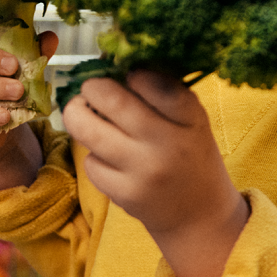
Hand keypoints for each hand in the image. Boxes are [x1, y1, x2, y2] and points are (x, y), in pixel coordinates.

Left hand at [67, 71, 248, 276]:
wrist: (199, 216)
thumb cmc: (190, 156)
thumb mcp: (192, 122)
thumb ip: (163, 93)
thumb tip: (114, 60)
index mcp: (191, 120)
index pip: (156, 84)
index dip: (134, 73)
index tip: (128, 74)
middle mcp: (168, 144)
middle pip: (113, 101)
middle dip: (93, 87)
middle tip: (91, 88)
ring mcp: (144, 172)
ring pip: (88, 130)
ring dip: (76, 113)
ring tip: (80, 110)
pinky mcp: (124, 195)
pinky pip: (90, 162)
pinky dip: (93, 154)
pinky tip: (106, 155)